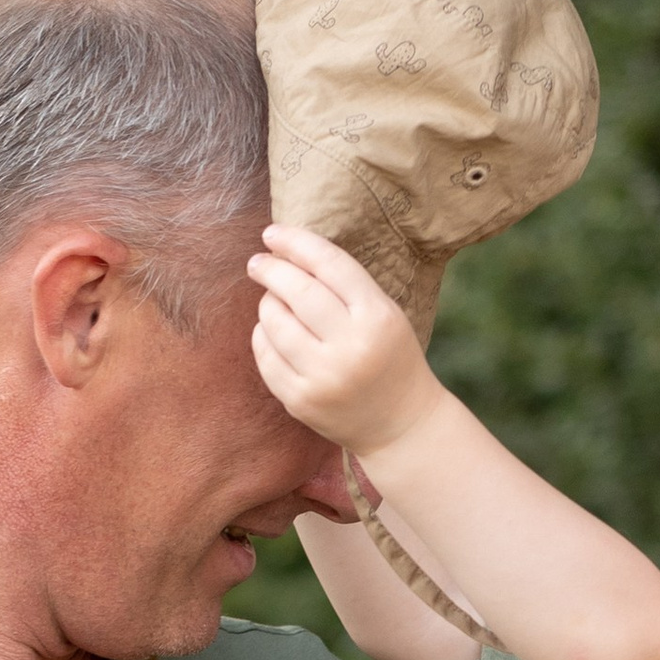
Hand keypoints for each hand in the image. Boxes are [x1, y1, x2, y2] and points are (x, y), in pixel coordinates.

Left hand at [247, 223, 436, 455]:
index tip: (272, 234)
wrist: (402, 425)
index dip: (296, 243)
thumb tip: (287, 253)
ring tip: (271, 300)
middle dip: (270, 269)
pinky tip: (271, 332)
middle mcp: (350, 347)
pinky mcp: (301, 401)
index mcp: (377, 318)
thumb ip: (345, 286)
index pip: (329, 265)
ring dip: (267, 303)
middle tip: (257, 262)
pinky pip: (266, 356)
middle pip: (297, 291)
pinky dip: (263, 336)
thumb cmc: (390, 358)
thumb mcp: (385, 315)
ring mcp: (323, 378)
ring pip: (274, 322)